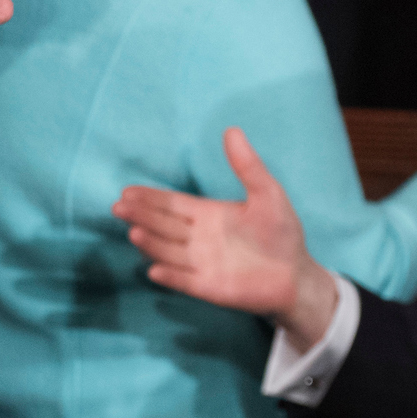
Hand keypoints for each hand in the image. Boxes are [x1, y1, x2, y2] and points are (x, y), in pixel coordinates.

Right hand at [113, 127, 342, 343]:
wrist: (297, 274)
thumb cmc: (282, 233)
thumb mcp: (267, 193)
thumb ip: (248, 166)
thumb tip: (232, 130)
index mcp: (207, 215)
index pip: (172, 204)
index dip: (150, 198)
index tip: (127, 191)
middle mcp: (198, 238)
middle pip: (163, 225)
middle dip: (142, 216)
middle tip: (119, 206)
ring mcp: (201, 263)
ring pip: (168, 251)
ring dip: (151, 243)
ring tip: (135, 232)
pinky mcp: (210, 287)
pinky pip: (185, 281)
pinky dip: (171, 276)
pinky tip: (155, 270)